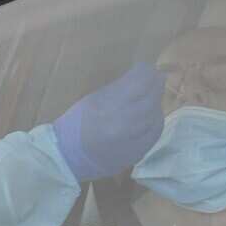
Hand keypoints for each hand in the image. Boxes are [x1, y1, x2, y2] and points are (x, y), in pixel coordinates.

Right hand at [53, 63, 164, 181]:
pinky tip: (149, 116)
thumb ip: (118, 88)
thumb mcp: (93, 99)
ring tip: (151, 96)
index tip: (145, 67)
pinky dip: (154, 120)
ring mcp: (134, 140)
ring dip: (155, 102)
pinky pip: (155, 132)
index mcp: (110, 106)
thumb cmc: (75, 124)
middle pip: (152, 97)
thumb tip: (139, 75)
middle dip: (155, 84)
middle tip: (154, 78)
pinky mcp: (138, 152)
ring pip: (156, 115)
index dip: (146, 71)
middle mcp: (126, 123)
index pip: (140, 82)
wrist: (69, 158)